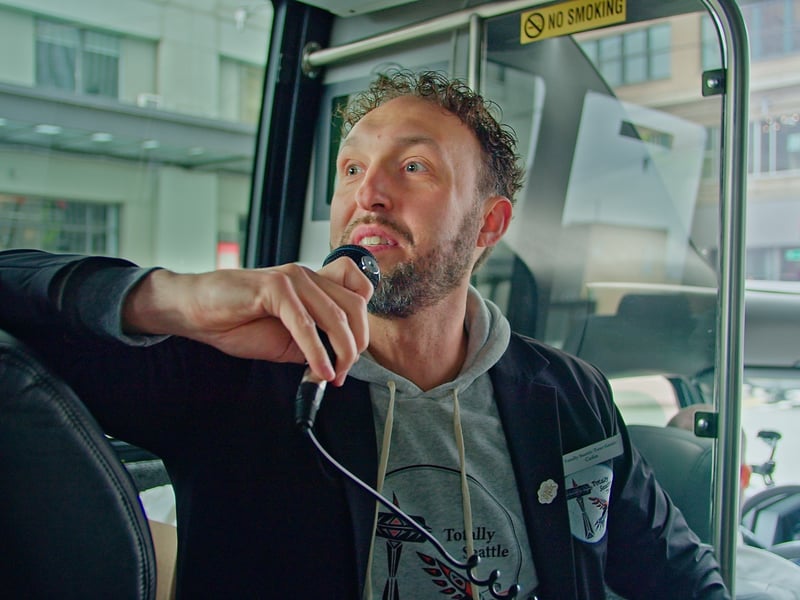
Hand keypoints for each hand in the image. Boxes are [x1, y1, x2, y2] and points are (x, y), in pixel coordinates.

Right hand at [122, 258, 374, 384]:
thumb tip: (337, 364)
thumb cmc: (236, 321)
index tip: (350, 359)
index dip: (362, 330)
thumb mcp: (285, 338)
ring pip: (335, 315)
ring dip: (341, 352)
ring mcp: (292, 278)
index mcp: (313, 284)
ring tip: (333, 375)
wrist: (194, 310)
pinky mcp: (274, 287)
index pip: (359, 296)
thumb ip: (313, 344)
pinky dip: (316, 351)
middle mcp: (307, 276)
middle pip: (354, 308)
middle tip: (342, 373)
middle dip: (355, 346)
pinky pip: (305, 323)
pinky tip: (318, 371)